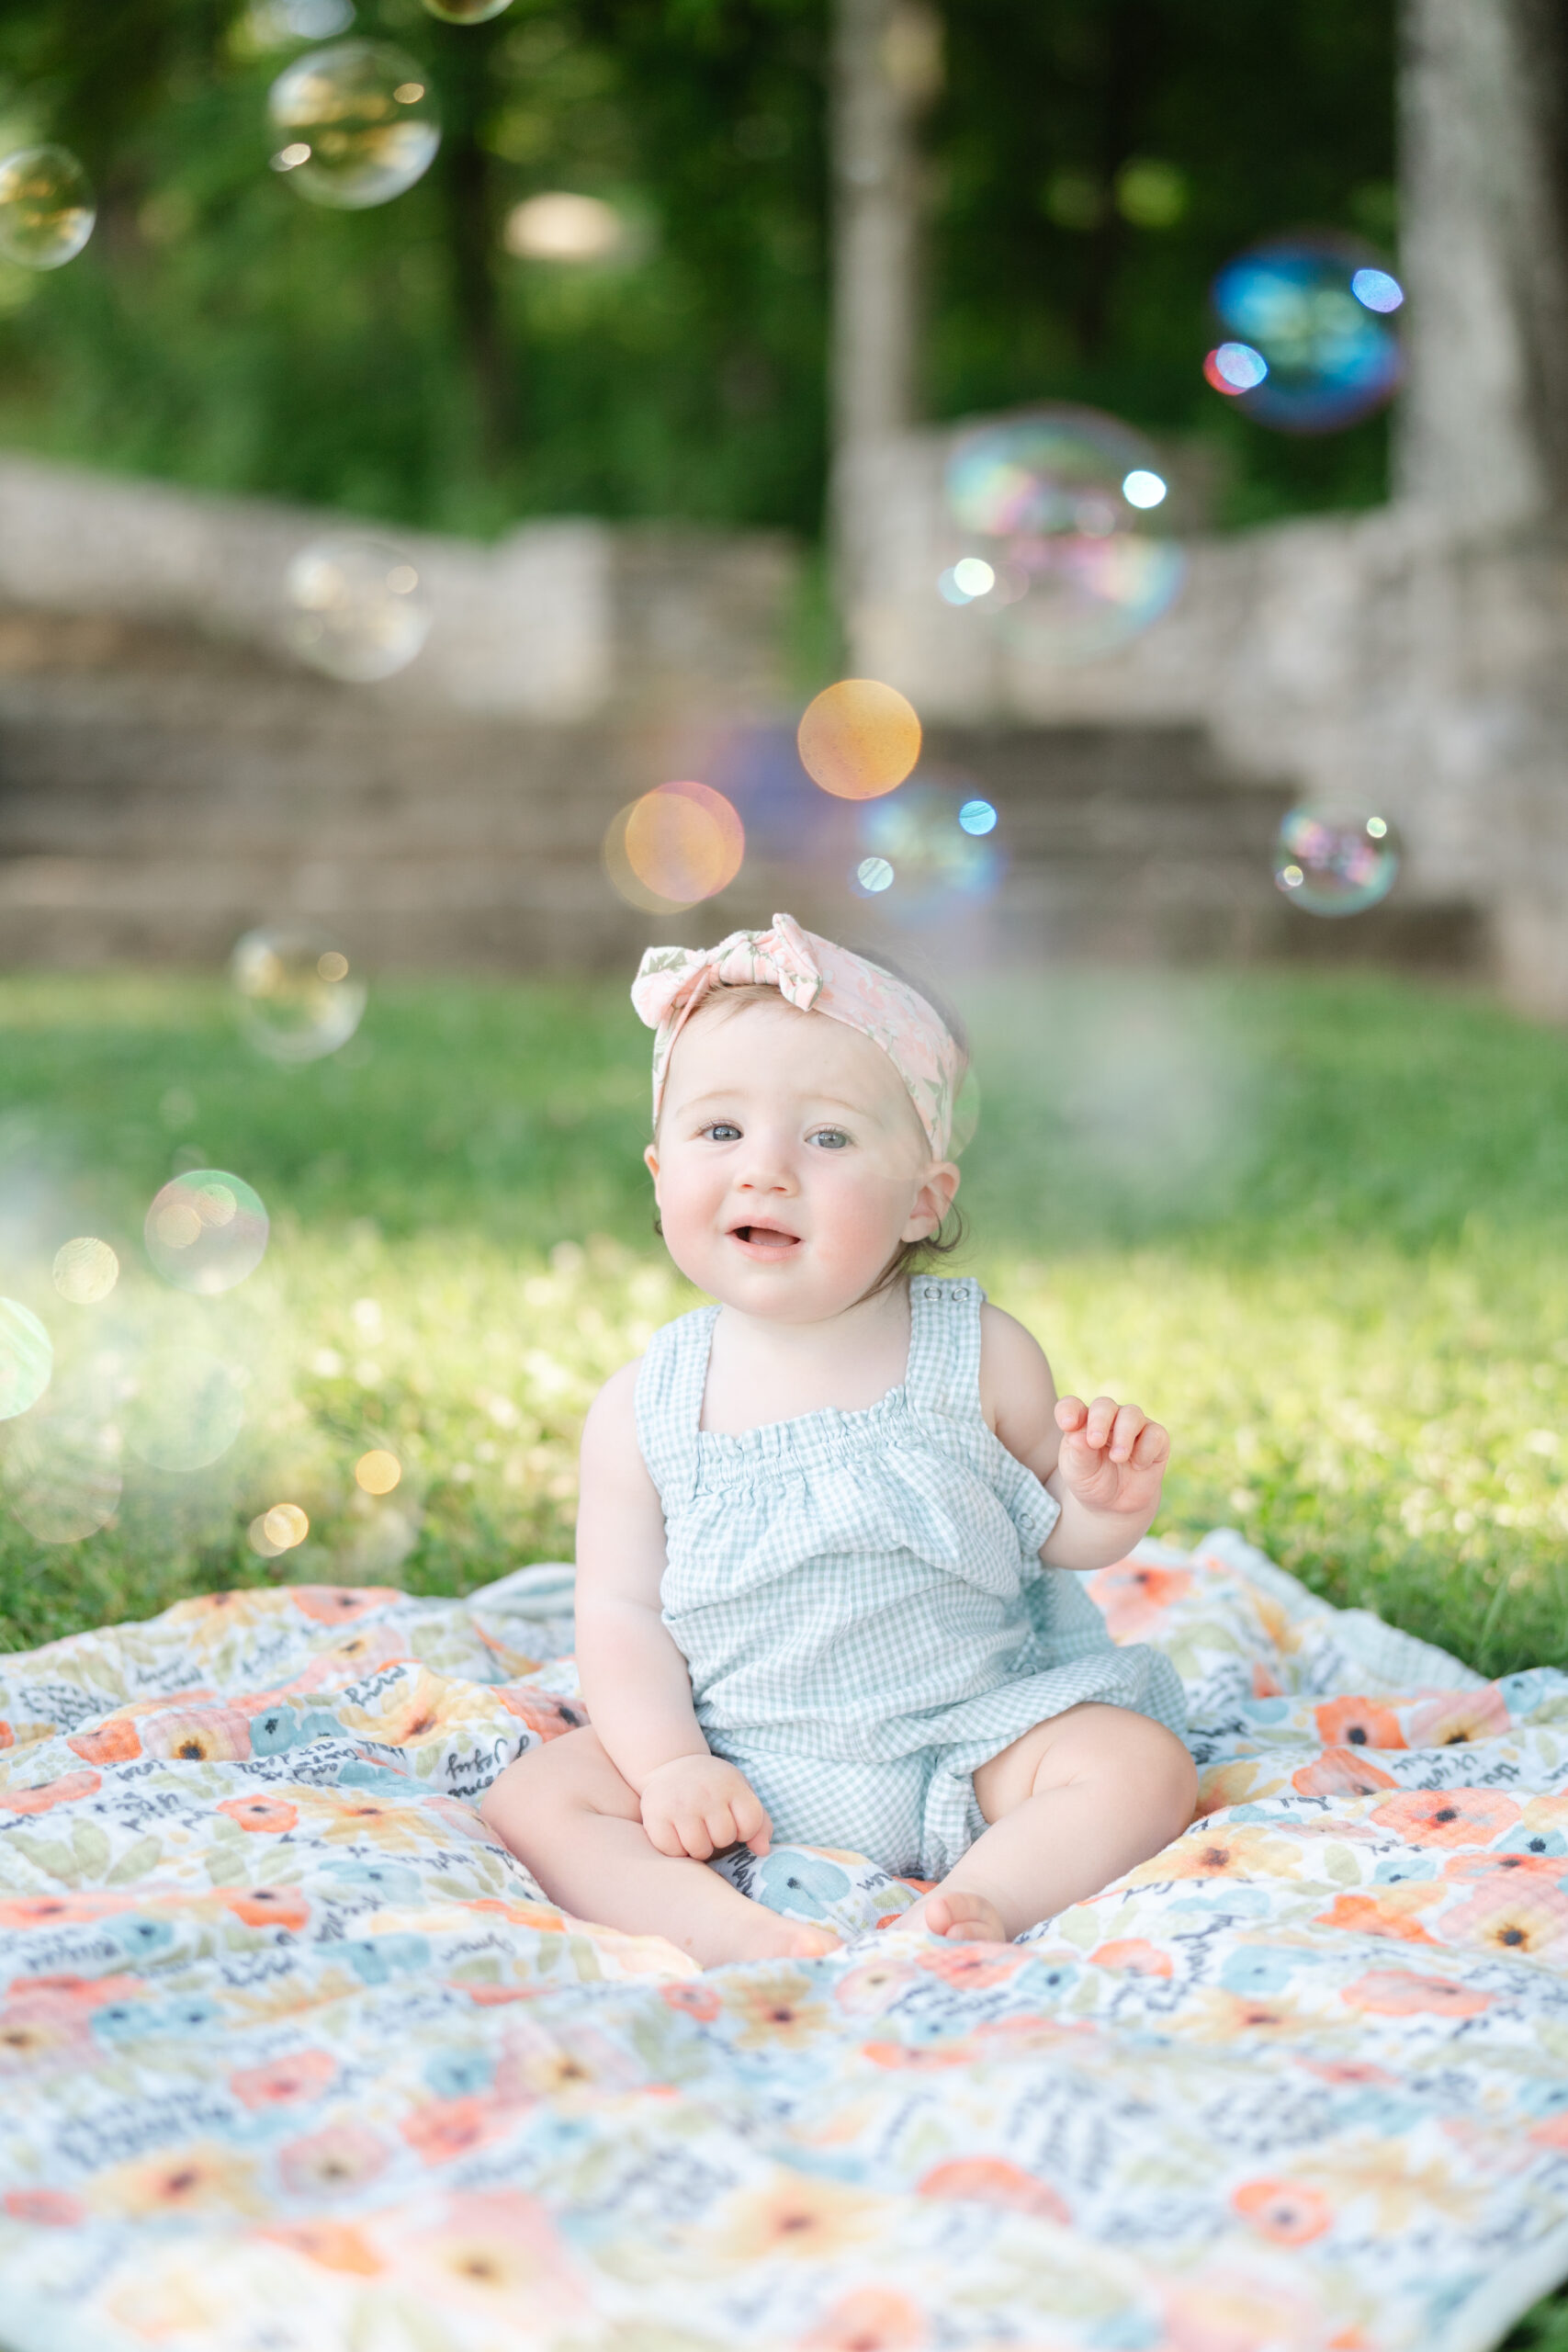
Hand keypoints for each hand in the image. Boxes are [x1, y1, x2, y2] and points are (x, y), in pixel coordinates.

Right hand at [639, 1754, 771, 1860]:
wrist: (673, 1767)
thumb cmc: (714, 1788)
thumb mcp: (741, 1794)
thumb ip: (759, 1823)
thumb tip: (762, 1851)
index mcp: (731, 1784)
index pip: (750, 1825)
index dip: (745, 1830)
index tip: (734, 1820)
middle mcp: (705, 1792)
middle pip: (724, 1838)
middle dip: (719, 1838)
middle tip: (709, 1824)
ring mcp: (679, 1803)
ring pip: (699, 1849)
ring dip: (698, 1847)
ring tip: (695, 1830)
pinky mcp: (655, 1815)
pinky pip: (673, 1852)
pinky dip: (676, 1850)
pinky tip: (677, 1833)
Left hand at [1054, 1394, 1168, 1516]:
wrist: (1116, 1505)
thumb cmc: (1092, 1481)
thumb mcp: (1079, 1472)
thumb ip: (1078, 1454)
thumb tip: (1076, 1437)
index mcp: (1082, 1422)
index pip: (1072, 1406)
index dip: (1068, 1411)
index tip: (1067, 1425)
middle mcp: (1108, 1419)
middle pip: (1104, 1405)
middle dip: (1099, 1421)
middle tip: (1095, 1442)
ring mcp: (1133, 1426)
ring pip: (1132, 1414)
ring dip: (1124, 1434)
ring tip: (1118, 1457)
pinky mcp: (1156, 1439)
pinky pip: (1155, 1434)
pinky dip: (1146, 1448)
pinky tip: (1139, 1465)